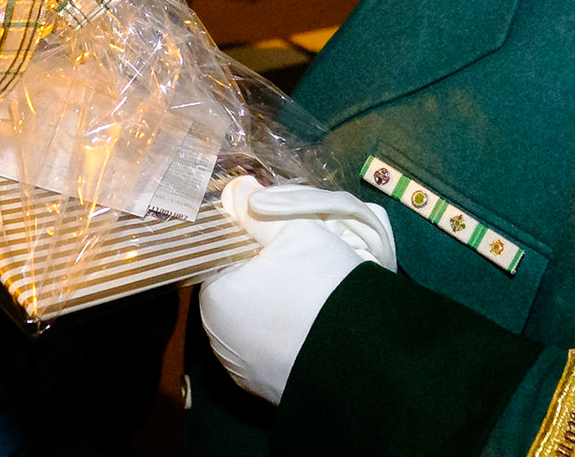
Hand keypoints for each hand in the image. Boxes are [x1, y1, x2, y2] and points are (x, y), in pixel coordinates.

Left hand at [198, 177, 397, 404]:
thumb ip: (256, 209)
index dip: (255, 236)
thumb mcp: (293, 232)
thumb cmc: (320, 287)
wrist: (358, 359)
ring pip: (258, 313)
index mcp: (215, 296)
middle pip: (243, 283)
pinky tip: (314, 319)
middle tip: (308, 255)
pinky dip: (288, 328)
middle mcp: (218, 337)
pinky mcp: (267, 385)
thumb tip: (233, 189)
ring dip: (280, 297)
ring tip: (316, 287)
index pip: (226, 252)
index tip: (284, 231)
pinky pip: (272, 343)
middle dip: (269, 267)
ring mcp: (242, 367)